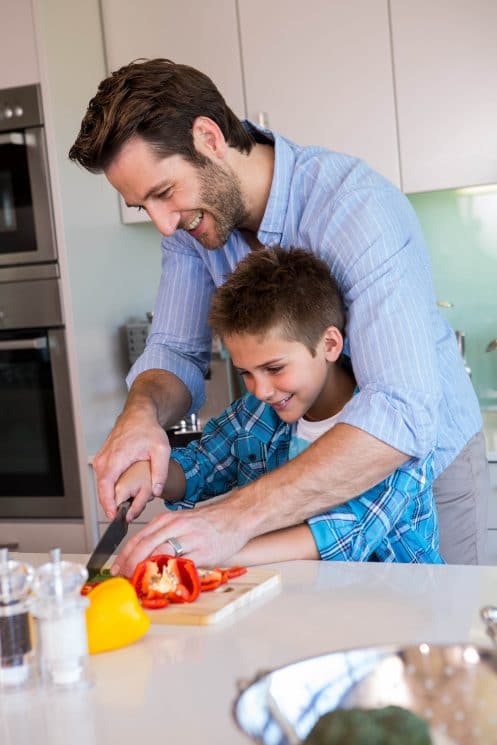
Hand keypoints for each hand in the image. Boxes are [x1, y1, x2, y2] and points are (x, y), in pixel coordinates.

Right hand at [94, 411, 170, 520]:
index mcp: (116, 458)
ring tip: (124, 504)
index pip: (105, 486)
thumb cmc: (148, 430)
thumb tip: (157, 491)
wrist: (138, 415)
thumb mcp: (161, 450)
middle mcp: (105, 459)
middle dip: (111, 504)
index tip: (113, 516)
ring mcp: (101, 459)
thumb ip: (160, 472)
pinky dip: (110, 487)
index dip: (108, 504)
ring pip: (102, 485)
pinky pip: (103, 478)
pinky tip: (122, 492)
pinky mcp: (102, 459)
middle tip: (124, 515)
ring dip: (110, 496)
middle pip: (102, 489)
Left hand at [111, 500, 248, 576]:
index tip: (117, 570)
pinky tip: (163, 583)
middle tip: (123, 580)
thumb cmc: (207, 522)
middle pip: (144, 546)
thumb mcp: (180, 522)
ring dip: (146, 571)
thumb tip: (141, 557)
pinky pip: (182, 565)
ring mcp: (189, 538)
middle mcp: (175, 526)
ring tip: (138, 584)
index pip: (138, 539)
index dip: (124, 557)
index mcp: (166, 520)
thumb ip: (162, 536)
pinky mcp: (203, 552)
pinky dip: (170, 575)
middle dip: (130, 565)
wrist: (235, 517)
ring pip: (160, 554)